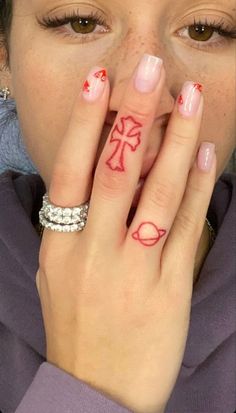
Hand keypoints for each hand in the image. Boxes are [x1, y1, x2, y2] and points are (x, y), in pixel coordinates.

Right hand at [36, 58, 215, 412]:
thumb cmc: (76, 328)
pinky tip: (207, 154)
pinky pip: (186, 227)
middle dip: (134, 116)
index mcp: (60, 247)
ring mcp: (134, 270)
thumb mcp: (58, 275)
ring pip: (159, 193)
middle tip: (151, 72)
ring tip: (189, 101)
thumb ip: (75, 228)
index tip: (101, 82)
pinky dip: (198, 186)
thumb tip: (97, 178)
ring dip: (177, 142)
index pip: (72, 172)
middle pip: (116, 172)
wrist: (97, 391)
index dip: (86, 125)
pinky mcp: (170, 288)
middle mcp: (95, 253)